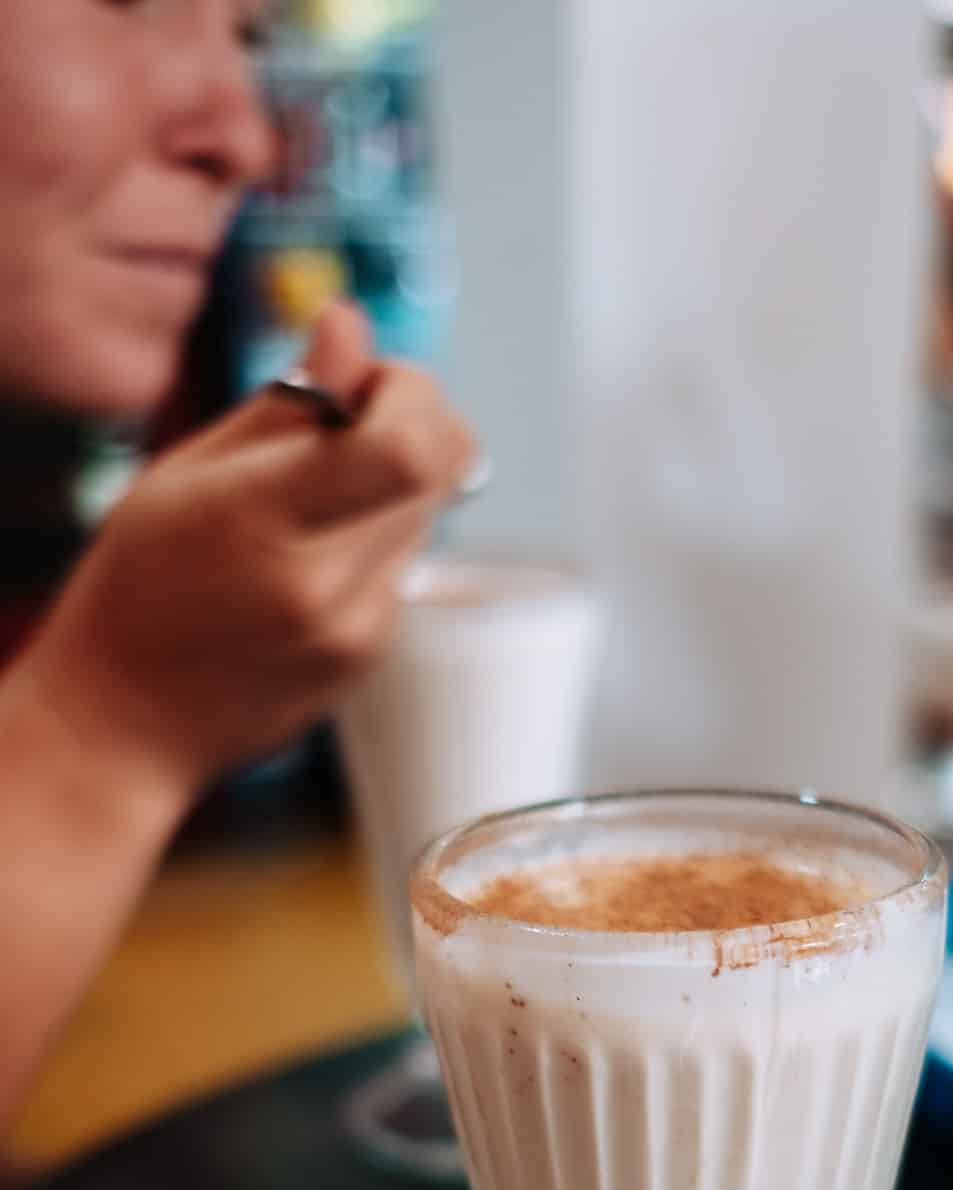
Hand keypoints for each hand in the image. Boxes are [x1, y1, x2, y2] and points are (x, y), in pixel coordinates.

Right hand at [25, 302, 477, 802]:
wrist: (130, 721)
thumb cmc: (142, 583)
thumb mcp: (188, 474)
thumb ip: (284, 405)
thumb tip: (351, 322)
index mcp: (263, 522)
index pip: (406, 448)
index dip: (415, 394)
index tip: (373, 382)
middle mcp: (324, 585)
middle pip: (440, 470)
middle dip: (413, 420)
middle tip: (350, 417)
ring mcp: (358, 631)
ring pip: (429, 514)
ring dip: (394, 482)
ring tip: (311, 498)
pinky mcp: (374, 656)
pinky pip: (404, 565)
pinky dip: (374, 539)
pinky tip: (304, 562)